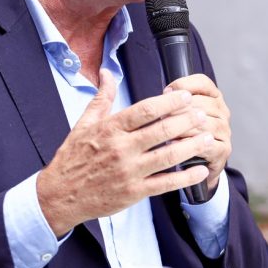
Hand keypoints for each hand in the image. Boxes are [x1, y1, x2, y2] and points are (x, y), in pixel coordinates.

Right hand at [37, 69, 213, 236]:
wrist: (60, 195)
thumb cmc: (73, 157)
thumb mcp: (83, 123)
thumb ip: (102, 97)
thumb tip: (107, 72)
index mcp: (110, 129)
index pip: (145, 110)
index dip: (168, 101)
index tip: (185, 96)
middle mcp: (121, 149)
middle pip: (161, 130)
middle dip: (186, 121)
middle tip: (202, 114)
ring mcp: (129, 172)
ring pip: (167, 156)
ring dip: (191, 146)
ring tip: (207, 137)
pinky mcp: (133, 192)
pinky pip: (165, 184)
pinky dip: (185, 178)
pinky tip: (199, 170)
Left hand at [163, 73, 231, 193]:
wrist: (199, 164)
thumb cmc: (186, 134)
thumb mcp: (181, 113)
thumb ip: (176, 100)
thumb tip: (166, 94)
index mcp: (214, 97)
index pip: (202, 82)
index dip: (183, 84)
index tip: (165, 92)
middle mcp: (222, 111)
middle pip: (201, 102)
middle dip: (178, 109)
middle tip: (162, 116)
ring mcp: (225, 130)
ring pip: (203, 123)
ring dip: (182, 127)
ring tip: (166, 132)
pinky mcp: (223, 149)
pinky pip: (206, 144)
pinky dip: (189, 144)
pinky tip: (175, 145)